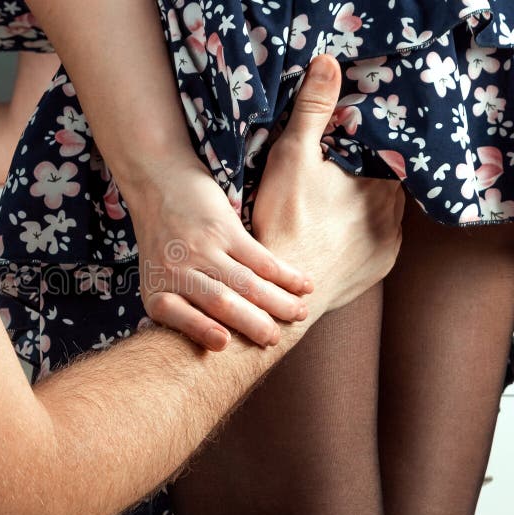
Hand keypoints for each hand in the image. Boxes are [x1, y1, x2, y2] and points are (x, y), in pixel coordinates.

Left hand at [120, 155, 312, 351]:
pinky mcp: (223, 227)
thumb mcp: (157, 278)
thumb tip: (213, 347)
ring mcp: (201, 248)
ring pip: (247, 283)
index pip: (178, 316)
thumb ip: (179, 308)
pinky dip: (285, 274)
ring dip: (278, 302)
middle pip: (222, 303)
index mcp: (156, 290)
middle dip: (255, 325)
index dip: (201, 331)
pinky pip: (261, 258)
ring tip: (300, 314)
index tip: (225, 344)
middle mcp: (176, 270)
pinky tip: (303, 285)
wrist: (159, 183)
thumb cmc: (162, 243)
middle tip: (277, 340)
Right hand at [252, 55, 403, 319]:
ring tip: (326, 208)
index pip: (382, 152)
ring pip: (380, 215)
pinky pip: (373, 245)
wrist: (281, 288)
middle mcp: (393, 215)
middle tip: (328, 179)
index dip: (360, 147)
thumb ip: (313, 109)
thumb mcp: (293, 154)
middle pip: (383, 184)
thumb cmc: (285, 220)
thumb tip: (327, 64)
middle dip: (361, 178)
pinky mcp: (375, 270)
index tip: (336, 150)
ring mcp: (387, 246)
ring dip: (360, 209)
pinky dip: (357, 238)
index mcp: (380, 182)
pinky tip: (331, 235)